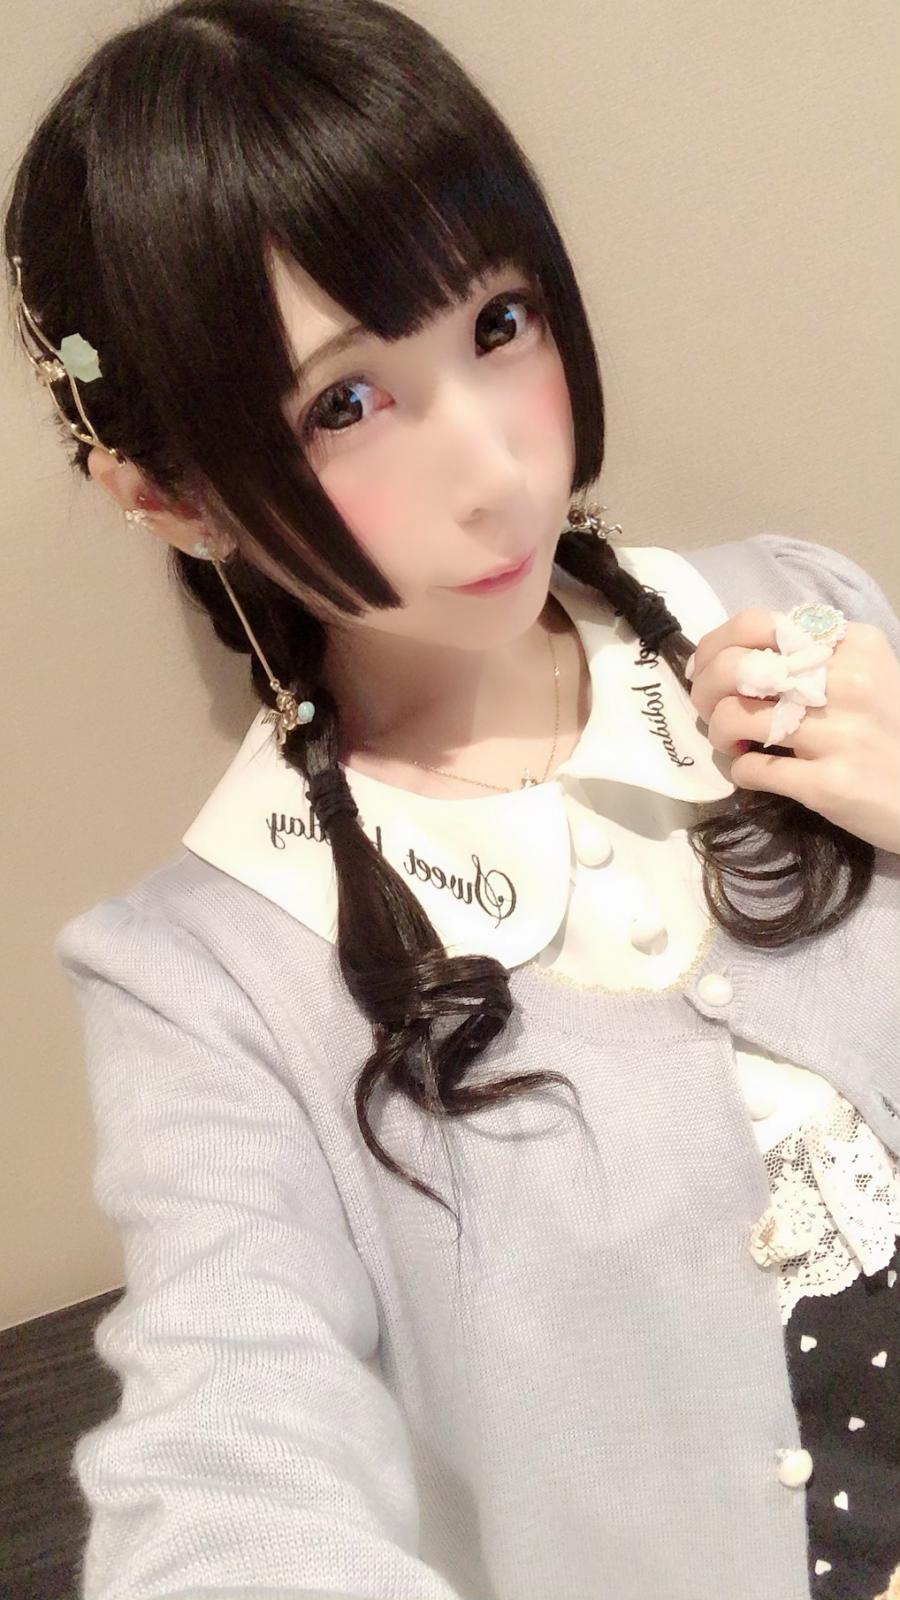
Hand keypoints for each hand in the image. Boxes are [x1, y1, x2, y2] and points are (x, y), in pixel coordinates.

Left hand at [686, 606, 899, 854]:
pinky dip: (742, 771)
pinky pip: (751, 769)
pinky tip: (757, 772)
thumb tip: (730, 655)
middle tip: (710, 709)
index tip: (705, 668)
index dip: (715, 645)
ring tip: (735, 743)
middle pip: (736, 667)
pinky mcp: (828, 784)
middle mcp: (847, 682)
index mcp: (853, 645)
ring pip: (733, 718)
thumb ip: (811, 658)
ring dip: (720, 734)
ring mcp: (838, 734)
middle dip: (704, 691)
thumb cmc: (890, 732)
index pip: (757, 623)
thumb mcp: (865, 676)